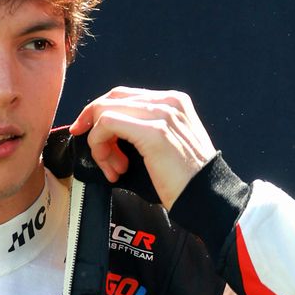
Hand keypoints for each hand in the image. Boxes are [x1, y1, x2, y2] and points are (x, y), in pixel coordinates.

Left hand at [68, 87, 216, 208]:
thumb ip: (144, 130)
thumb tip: (110, 132)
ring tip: (114, 168)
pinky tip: (115, 168)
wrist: (207, 198)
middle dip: (92, 124)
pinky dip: (100, 147)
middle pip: (112, 98)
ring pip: (106, 112)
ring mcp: (162, 113)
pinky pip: (107, 125)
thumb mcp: (165, 146)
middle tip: (94, 152)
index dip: (99, 113)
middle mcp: (168, 101)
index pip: (124, 96)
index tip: (87, 132)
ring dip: (100, 144)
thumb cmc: (185, 182)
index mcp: (173, 102)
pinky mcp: (154, 131)